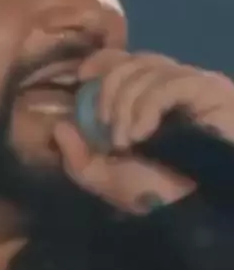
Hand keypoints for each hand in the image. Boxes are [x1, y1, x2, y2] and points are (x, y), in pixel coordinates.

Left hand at [53, 49, 233, 213]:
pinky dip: (147, 106)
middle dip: (108, 91)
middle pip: (131, 62)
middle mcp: (171, 86)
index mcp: (149, 100)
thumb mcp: (110, 182)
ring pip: (147, 69)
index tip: (81, 76)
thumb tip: (59, 127)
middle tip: (105, 127)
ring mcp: (192, 85)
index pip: (124, 60)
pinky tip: (143, 134)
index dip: (101, 61)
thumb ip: (80, 160)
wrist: (201, 209)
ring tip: (125, 141)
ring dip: (125, 105)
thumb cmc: (162, 194)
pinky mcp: (210, 90)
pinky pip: (170, 82)